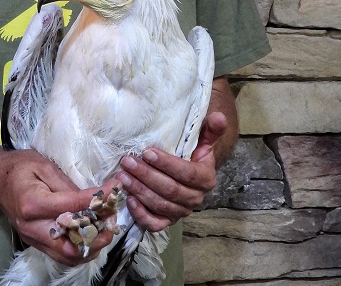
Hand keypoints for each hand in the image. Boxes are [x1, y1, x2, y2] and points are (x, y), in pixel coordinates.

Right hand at [0, 149, 118, 265]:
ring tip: (105, 230)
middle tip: (112, 222)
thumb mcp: (44, 166)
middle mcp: (31, 226)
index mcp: (33, 203)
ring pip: (67, 256)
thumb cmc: (19, 168)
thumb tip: (92, 199)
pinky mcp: (35, 242)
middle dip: (96, 237)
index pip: (73, 207)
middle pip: (69, 245)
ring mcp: (32, 238)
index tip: (115, 189)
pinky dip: (80, 250)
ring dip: (91, 247)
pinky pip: (61, 255)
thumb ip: (68, 185)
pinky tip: (91, 236)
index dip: (98, 200)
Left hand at [114, 112, 226, 231]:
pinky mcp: (167, 221)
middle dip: (147, 176)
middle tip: (127, 161)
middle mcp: (195, 199)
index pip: (187, 173)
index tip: (147, 152)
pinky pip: (155, 224)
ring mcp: (181, 212)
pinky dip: (141, 214)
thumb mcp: (201, 142)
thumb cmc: (191, 155)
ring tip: (123, 176)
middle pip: (170, 190)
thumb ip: (210, 130)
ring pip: (160, 205)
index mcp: (206, 179)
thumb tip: (218, 116)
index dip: (167, 164)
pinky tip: (129, 199)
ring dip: (140, 190)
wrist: (188, 176)